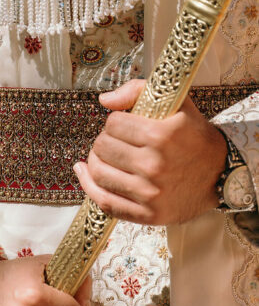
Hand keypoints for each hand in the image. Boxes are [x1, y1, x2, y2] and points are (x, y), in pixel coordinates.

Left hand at [74, 79, 227, 225]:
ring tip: (103, 156)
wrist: (222, 174)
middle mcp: (154, 166)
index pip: (113, 123)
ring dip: (95, 161)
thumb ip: (138, 91)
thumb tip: (103, 100)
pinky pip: (105, 202)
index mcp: (161, 136)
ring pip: (99, 172)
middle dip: (104, 140)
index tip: (124, 125)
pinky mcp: (148, 214)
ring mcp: (150, 194)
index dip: (115, 121)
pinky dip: (89, 187)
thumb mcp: (178, 104)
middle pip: (102, 147)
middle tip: (115, 142)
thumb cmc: (195, 137)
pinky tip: (83, 173)